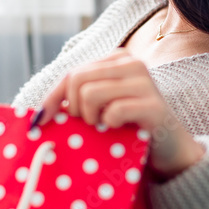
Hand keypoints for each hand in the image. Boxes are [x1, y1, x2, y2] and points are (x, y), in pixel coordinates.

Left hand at [36, 48, 204, 180]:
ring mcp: (144, 81)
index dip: (52, 98)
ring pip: (90, 93)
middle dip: (74, 109)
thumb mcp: (101, 107)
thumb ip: (77, 100)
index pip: (71, 73)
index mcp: (116, 59)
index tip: (40, 120)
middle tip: (89, 125)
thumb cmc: (130, 128)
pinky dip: (110, 125)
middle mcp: (131, 63)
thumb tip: (38, 114)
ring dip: (91, 118)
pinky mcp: (153, 104)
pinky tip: (121, 129)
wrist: (170, 150)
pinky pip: (112, 112)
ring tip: (105, 126)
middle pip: (77, 80)